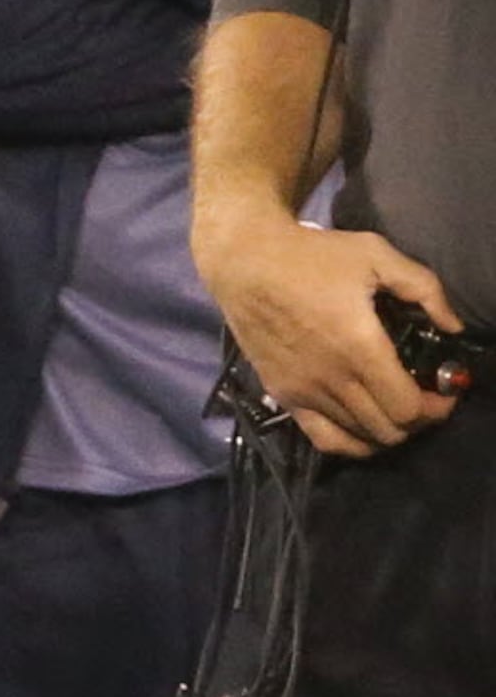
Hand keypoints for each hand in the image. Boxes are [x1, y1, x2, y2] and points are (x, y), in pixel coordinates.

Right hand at [200, 211, 461, 456]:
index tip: (442, 389)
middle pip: (390, 431)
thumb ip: (424, 287)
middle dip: (417, 419)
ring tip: (390, 403)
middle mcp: (331, 377)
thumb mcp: (374, 253)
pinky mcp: (282, 392)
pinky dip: (352, 442)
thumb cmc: (311, 254)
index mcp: (358, 346)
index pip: (409, 409)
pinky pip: (325, 440)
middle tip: (421, 394)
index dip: (437, 407)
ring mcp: (303, 389)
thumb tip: (453, 326)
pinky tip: (361, 424)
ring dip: (386, 428)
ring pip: (361, 438)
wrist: (243, 258)